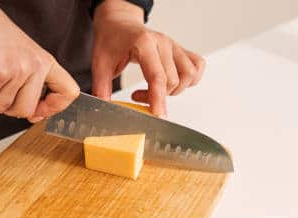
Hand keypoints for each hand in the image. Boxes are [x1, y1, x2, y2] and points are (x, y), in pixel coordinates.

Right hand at [0, 0, 79, 121]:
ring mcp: (17, 70)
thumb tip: (33, 114)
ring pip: (3, 107)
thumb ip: (31, 82)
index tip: (38, 111)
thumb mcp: (23, 56)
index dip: (54, 108)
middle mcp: (35, 66)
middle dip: (7, 108)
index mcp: (45, 63)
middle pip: (26, 110)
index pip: (68, 92)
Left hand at [91, 0, 205, 116]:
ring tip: (156, 90)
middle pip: (173, 80)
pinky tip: (174, 83)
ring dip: (175, 90)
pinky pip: (197, 66)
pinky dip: (191, 80)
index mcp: (143, 43)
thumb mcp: (100, 63)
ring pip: (189, 75)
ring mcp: (174, 46)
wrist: (119, 23)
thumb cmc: (112, 40)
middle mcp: (163, 43)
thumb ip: (102, 88)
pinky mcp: (180, 50)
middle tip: (138, 96)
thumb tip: (104, 110)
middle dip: (158, 97)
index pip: (157, 76)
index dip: (158, 98)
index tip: (157, 115)